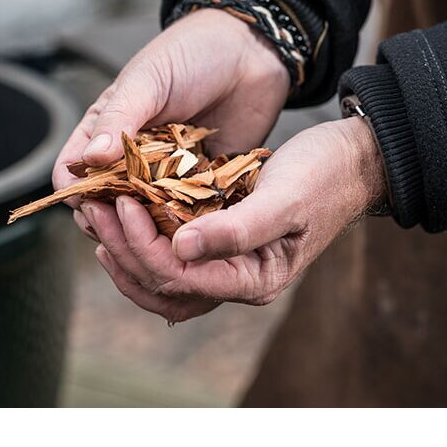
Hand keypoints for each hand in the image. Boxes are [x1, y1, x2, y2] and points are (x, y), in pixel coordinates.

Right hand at [53, 9, 289, 236]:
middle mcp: (129, 161)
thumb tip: (89, 160)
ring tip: (166, 230)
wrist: (249, 51)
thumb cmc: (189, 55)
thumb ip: (119, 119)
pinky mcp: (200, 185)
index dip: (78, 195)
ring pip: (146, 218)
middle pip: (106, 207)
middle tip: (135, 225)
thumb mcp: (146, 82)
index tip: (96, 205)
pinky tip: (198, 225)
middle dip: (114, 222)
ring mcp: (165, 176)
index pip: (73, 176)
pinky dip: (189, 224)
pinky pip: (188, 215)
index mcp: (103, 133)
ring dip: (152, 228)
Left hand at [83, 117, 386, 322]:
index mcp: (255, 279)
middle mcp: (237, 280)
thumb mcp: (285, 199)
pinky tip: (126, 216)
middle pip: (164, 287)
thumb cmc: (324, 176)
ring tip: (101, 218)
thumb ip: (237, 229)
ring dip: (127, 250)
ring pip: (163, 278)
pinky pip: (173, 255)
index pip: (182, 278)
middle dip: (124, 251)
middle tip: (96, 210)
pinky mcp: (221, 241)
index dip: (144, 245)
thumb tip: (180, 248)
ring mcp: (227, 264)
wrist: (350, 160)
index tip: (124, 201)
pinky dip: (144, 240)